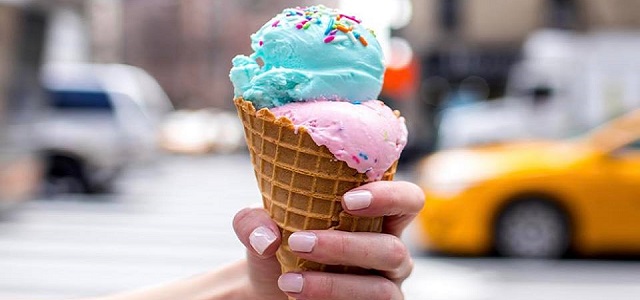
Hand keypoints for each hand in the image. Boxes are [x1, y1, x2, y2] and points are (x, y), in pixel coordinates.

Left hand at [233, 181, 423, 299]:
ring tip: (288, 281)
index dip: (389, 197)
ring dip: (333, 286)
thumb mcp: (258, 227)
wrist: (268, 288)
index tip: (347, 201)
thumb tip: (267, 237)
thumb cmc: (278, 245)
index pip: (408, 200)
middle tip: (298, 242)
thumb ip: (253, 221)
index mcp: (378, 218)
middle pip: (393, 249)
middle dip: (345, 247)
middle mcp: (391, 252)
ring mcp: (386, 288)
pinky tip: (298, 298)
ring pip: (380, 290)